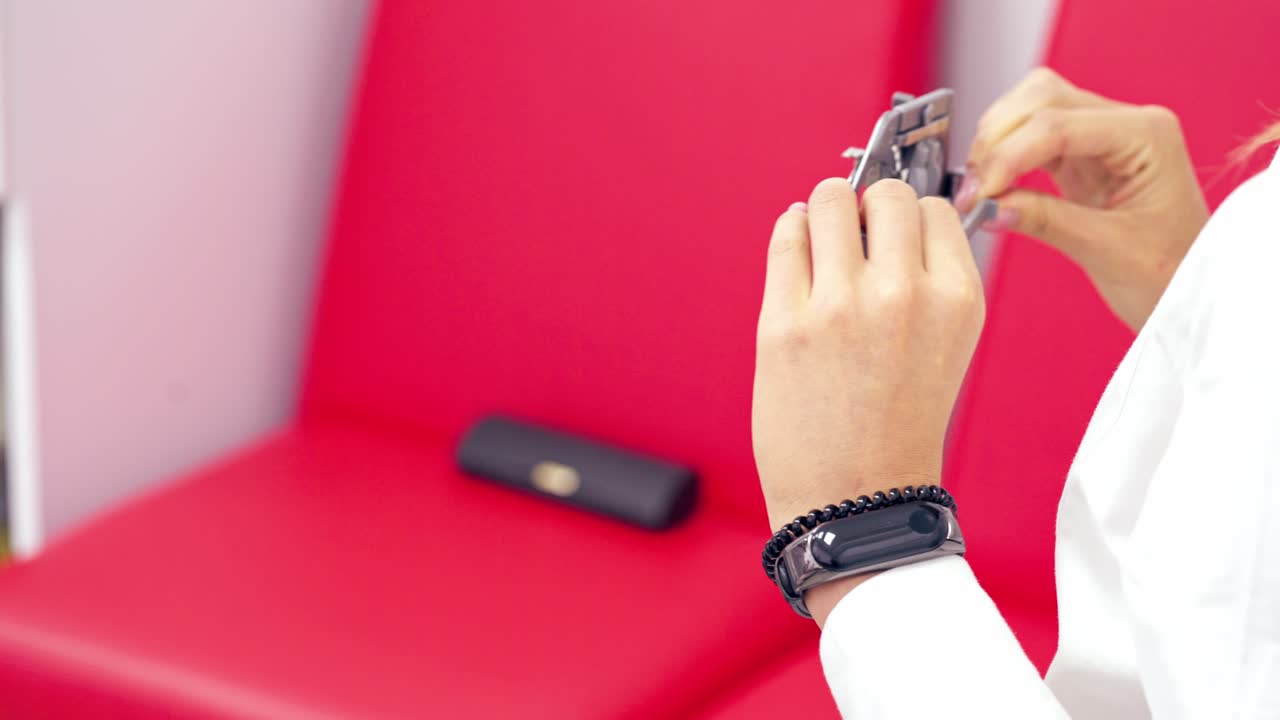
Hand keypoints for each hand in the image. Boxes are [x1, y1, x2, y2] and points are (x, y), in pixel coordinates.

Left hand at [753, 178, 984, 622]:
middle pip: (887, 195)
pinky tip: (796, 244)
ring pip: (831, 200)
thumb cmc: (898, 430)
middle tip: (856, 230)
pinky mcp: (784, 322)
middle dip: (869, 204)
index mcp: (957, 301)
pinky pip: (785, 236)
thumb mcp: (948, 350)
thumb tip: (894, 222)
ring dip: (826, 207)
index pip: (936, 210)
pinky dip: (791, 228)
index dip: (910, 218)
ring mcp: (841, 305)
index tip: (891, 231)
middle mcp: (904, 294)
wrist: (855, 501)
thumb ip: (932, 284)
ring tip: (824, 232)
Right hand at [958, 67, 1208, 331]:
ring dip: (995, 143)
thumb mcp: (1107, 251)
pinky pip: (1031, 138)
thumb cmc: (1169, 274)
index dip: (1007, 156)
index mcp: (1147, 135)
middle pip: (1041, 98)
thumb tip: (987, 205)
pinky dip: (1003, 157)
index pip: (1058, 125)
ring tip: (978, 190)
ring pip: (1031, 108)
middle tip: (972, 191)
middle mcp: (1126, 124)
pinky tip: (991, 186)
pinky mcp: (1082, 156)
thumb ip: (1045, 221)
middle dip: (996, 140)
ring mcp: (1103, 136)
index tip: (975, 194)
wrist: (1191, 292)